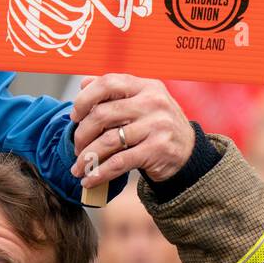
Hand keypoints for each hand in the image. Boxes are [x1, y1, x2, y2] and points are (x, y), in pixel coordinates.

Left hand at [68, 75, 192, 187]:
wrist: (189, 153)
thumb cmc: (158, 125)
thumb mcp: (143, 101)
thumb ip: (115, 92)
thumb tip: (84, 83)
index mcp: (146, 86)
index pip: (108, 83)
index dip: (85, 99)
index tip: (74, 116)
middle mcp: (152, 102)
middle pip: (103, 114)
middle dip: (82, 133)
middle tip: (76, 146)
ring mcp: (157, 126)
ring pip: (108, 141)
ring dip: (87, 157)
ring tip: (78, 167)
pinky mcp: (157, 150)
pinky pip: (119, 162)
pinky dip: (100, 173)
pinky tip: (89, 179)